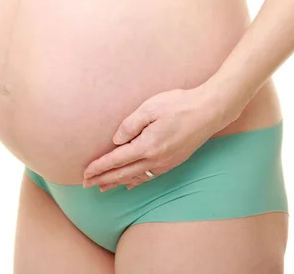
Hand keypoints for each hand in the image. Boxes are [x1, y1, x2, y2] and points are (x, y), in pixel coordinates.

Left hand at [83, 86, 224, 190]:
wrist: (209, 111)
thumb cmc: (179, 104)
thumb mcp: (150, 107)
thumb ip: (130, 124)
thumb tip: (116, 140)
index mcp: (147, 146)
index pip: (116, 160)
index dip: (99, 167)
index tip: (84, 173)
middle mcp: (155, 159)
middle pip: (123, 173)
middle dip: (103, 180)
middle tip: (86, 185)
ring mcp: (165, 163)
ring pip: (135, 178)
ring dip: (117, 183)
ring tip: (102, 188)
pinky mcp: (173, 162)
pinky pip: (149, 177)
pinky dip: (136, 182)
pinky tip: (130, 184)